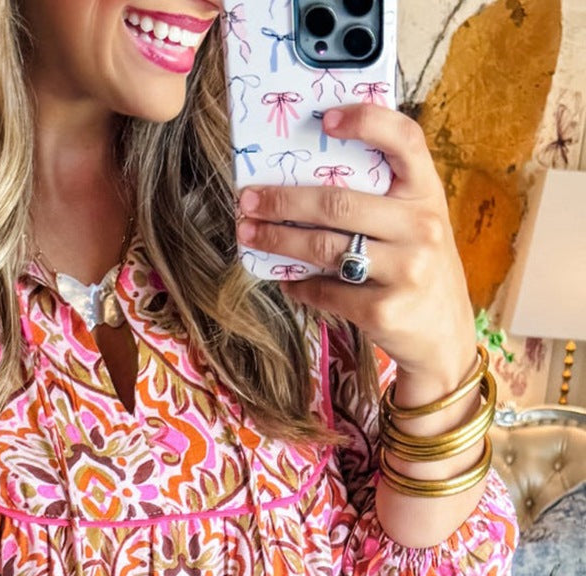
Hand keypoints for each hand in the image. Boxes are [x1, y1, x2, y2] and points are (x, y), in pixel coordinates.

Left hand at [236, 102, 477, 402]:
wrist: (445, 337)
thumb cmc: (418, 268)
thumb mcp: (415, 224)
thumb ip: (382, 198)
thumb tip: (307, 174)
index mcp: (427, 193)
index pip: (406, 140)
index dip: (367, 121)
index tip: (325, 119)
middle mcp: (421, 226)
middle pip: (338, 202)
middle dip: (283, 200)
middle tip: (249, 200)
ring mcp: (405, 270)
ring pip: (324, 247)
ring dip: (278, 240)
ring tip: (250, 234)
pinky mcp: (383, 310)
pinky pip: (325, 291)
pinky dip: (298, 285)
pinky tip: (286, 279)